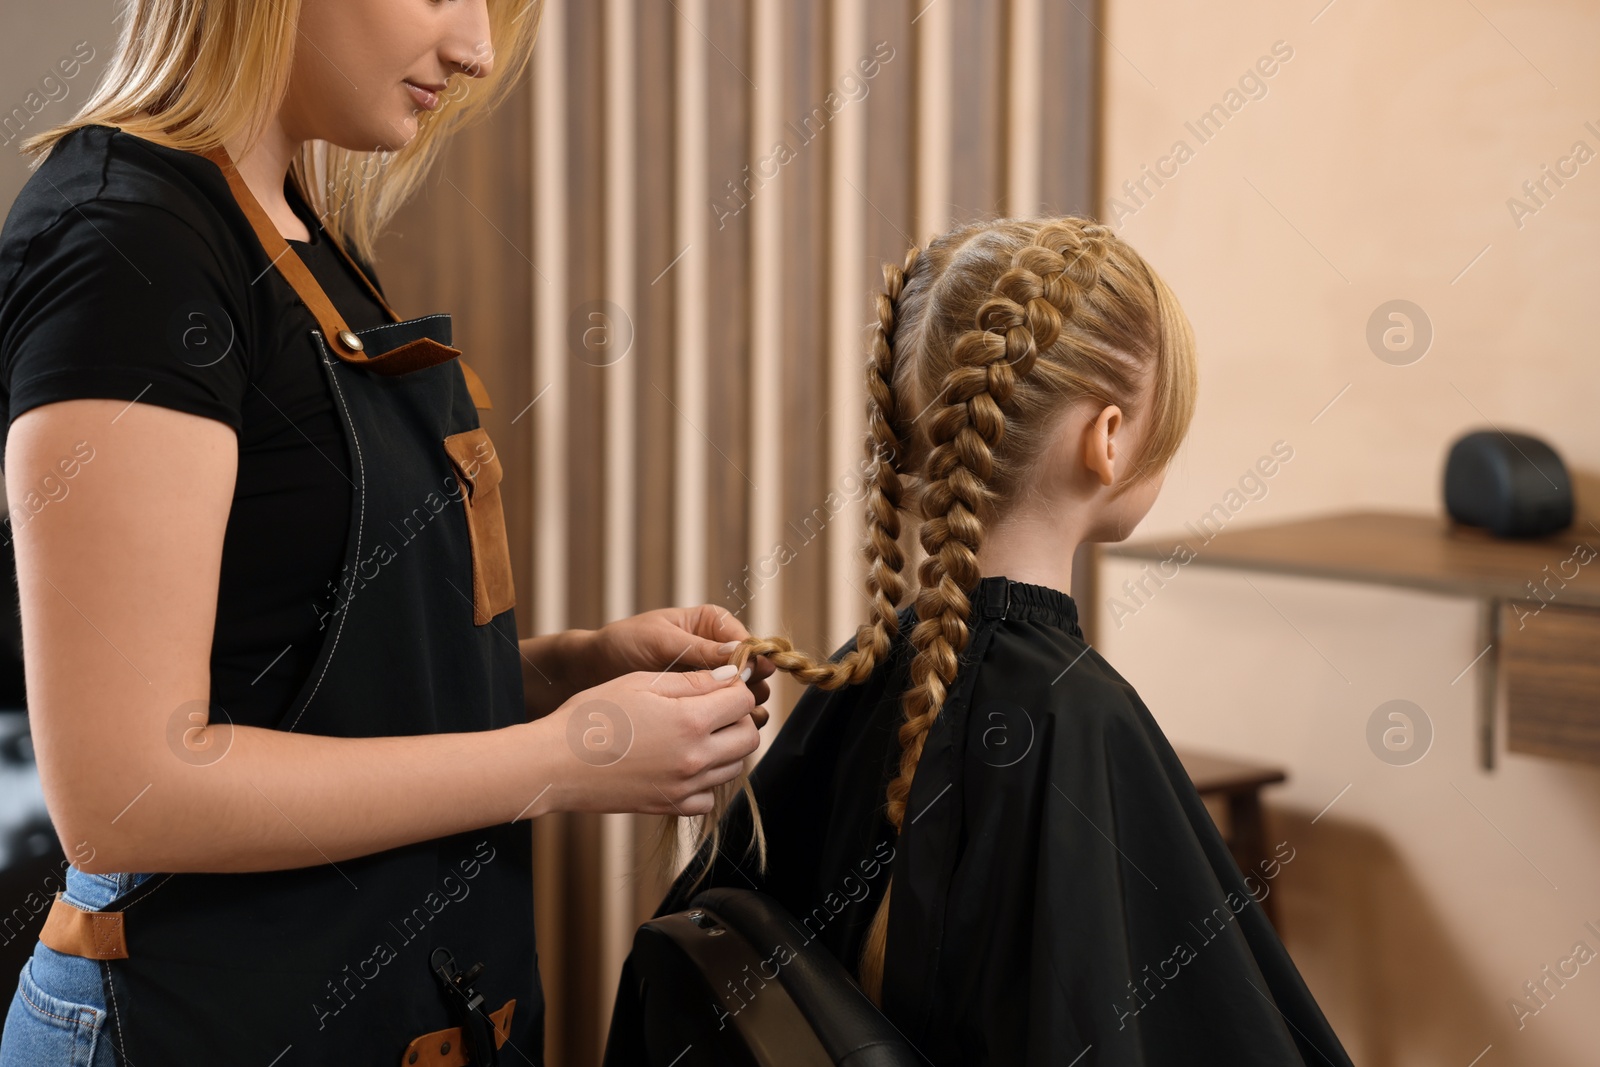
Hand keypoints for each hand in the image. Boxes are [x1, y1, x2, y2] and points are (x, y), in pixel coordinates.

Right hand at [535, 666, 760, 815]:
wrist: (554, 764)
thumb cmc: (591, 717)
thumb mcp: (641, 683)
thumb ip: (692, 680)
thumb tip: (731, 676)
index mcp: (690, 721)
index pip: (743, 701)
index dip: (734, 686)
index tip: (717, 683)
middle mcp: (695, 758)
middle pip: (748, 736)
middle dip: (737, 717)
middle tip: (710, 706)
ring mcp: (684, 787)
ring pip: (733, 766)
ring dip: (724, 746)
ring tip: (693, 732)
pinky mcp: (670, 806)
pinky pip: (708, 796)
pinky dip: (705, 780)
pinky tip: (682, 762)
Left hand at [592, 604, 776, 723]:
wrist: (593, 671)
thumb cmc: (623, 644)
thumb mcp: (659, 640)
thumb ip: (697, 649)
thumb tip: (737, 655)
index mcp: (712, 625)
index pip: (747, 642)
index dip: (751, 660)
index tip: (746, 676)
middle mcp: (719, 652)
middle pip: (754, 673)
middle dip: (748, 687)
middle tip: (736, 701)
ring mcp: (712, 682)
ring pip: (746, 698)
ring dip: (742, 709)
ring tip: (729, 719)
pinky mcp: (703, 706)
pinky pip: (728, 717)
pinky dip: (729, 725)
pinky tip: (719, 732)